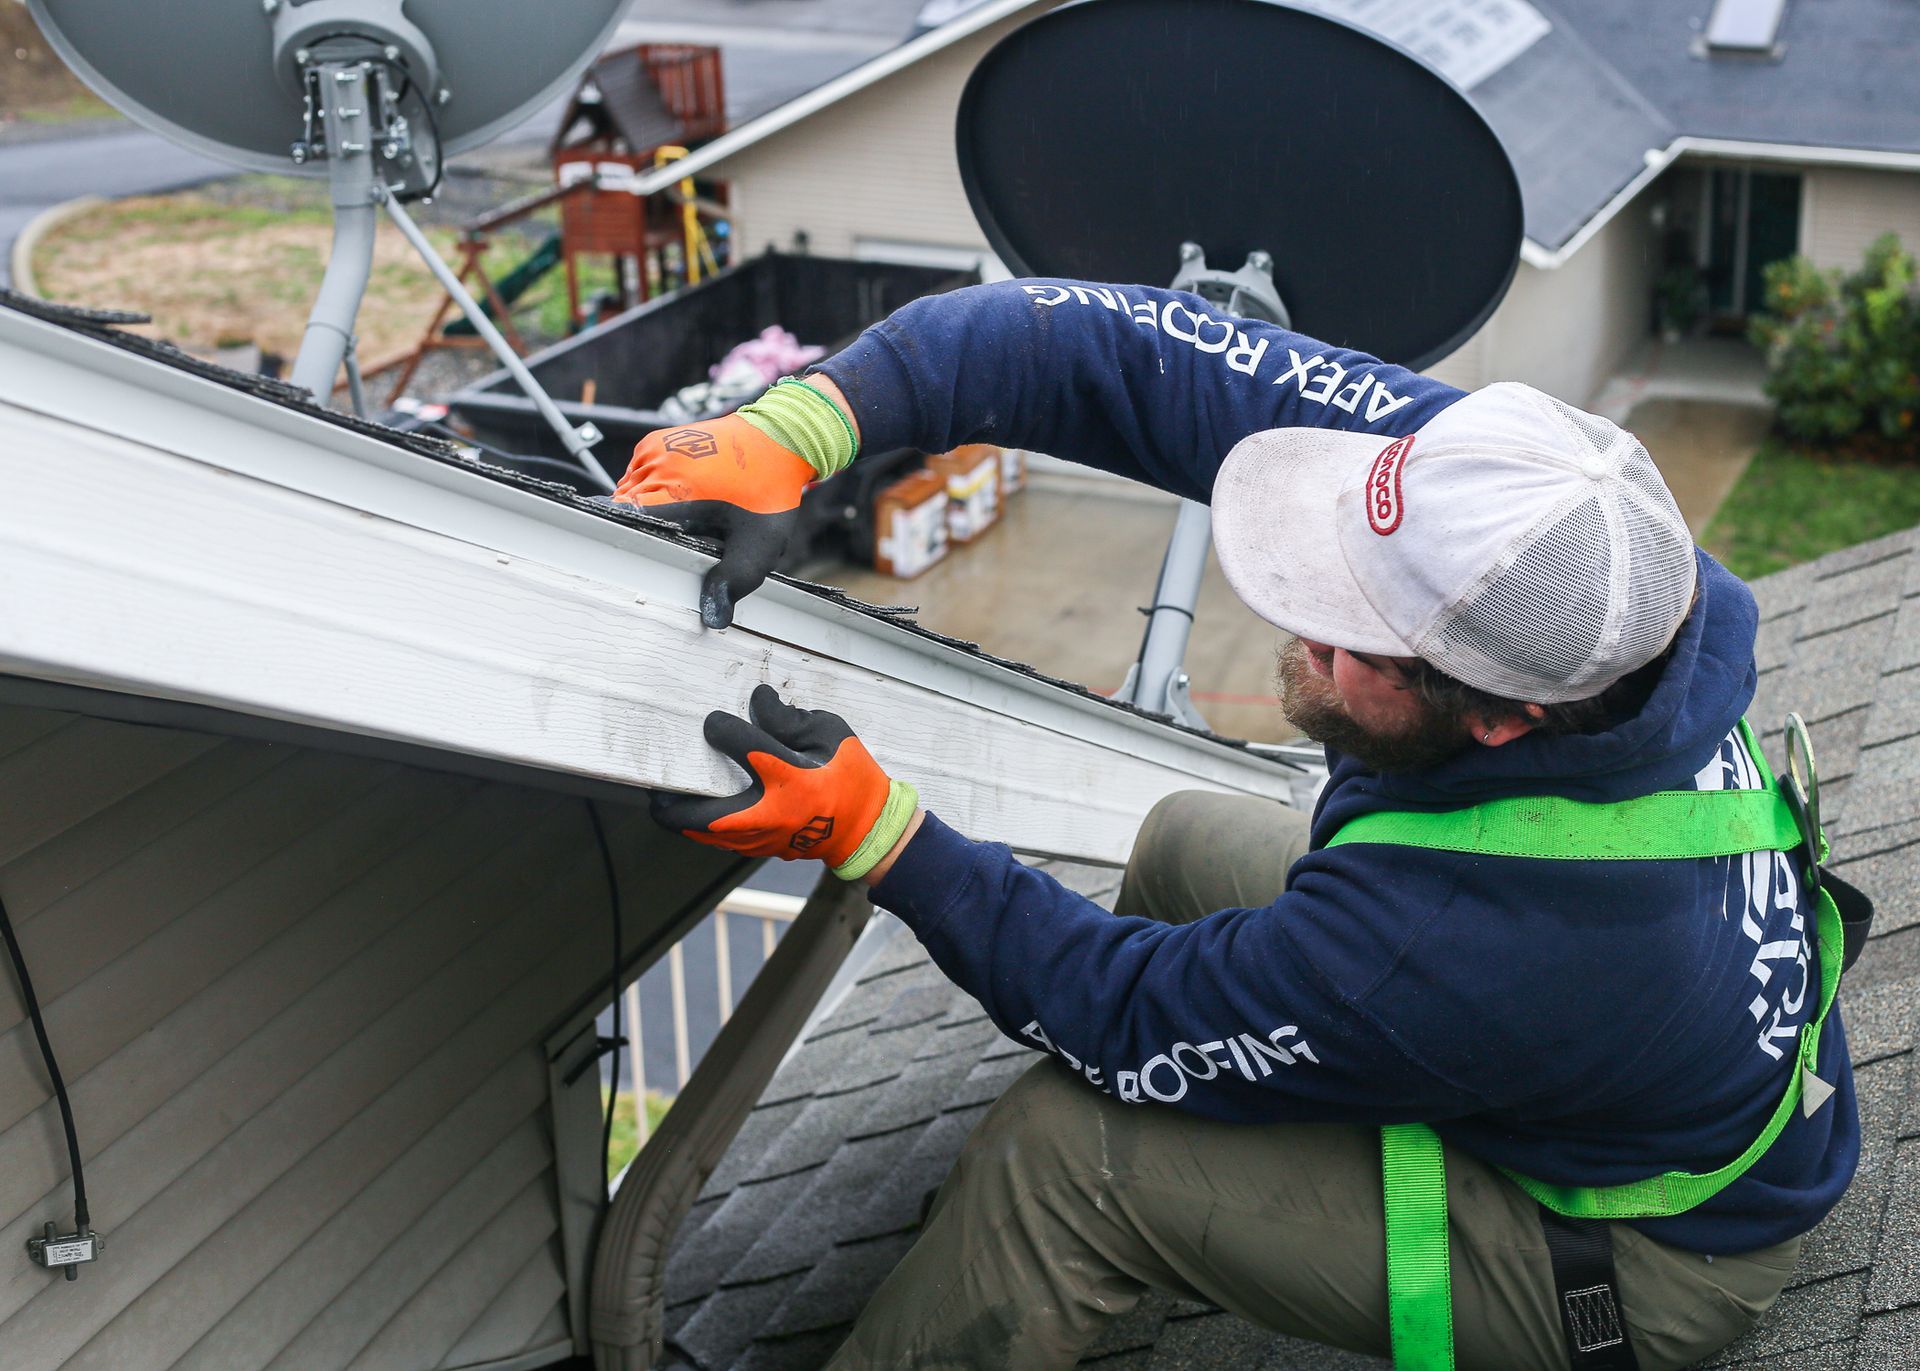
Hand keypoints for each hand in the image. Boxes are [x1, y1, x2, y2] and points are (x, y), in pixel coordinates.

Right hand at [611, 412, 817, 628]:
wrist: (778, 439)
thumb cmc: (769, 490)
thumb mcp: (758, 545)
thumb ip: (733, 581)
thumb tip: (712, 617)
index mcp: (674, 489)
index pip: (622, 520)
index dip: (625, 545)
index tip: (631, 562)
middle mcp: (656, 464)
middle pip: (623, 511)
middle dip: (643, 533)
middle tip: (677, 544)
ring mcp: (653, 450)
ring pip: (628, 494)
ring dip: (646, 512)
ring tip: (686, 519)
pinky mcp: (655, 443)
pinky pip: (639, 477)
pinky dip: (652, 492)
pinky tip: (683, 500)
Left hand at [652, 685, 919, 880]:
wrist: (868, 830)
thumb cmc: (853, 779)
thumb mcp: (832, 734)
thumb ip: (791, 719)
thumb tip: (757, 703)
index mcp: (792, 779)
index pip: (745, 748)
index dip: (721, 730)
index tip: (711, 721)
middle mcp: (772, 812)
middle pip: (706, 813)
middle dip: (674, 800)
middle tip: (656, 783)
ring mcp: (764, 837)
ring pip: (707, 833)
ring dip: (683, 817)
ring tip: (665, 798)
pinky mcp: (763, 847)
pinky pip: (720, 840)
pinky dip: (702, 827)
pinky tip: (694, 812)